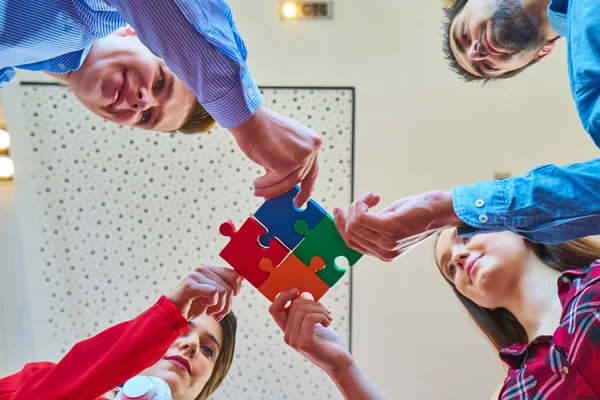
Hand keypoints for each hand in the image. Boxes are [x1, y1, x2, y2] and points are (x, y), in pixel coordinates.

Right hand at [167, 265, 241, 321]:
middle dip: (227, 304)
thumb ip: (225, 286)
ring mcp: (196, 275)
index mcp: (210, 269)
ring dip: (219, 307)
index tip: (230, 300)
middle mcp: (203, 269)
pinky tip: (204, 307)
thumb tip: (242, 278)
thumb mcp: (213, 296)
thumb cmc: (193, 306)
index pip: (234, 274)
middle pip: (230, 285)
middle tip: (218, 313)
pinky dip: (212, 304)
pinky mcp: (191, 285)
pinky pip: (213, 293)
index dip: (237, 289)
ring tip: (210, 312)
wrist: (173, 314)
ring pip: (223, 291)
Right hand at [229, 105, 321, 206]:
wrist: (249, 119)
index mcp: (313, 142)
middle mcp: (311, 148)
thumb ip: (290, 161)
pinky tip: (256, 184)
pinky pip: (275, 181)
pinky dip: (264, 185)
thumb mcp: (285, 145)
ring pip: (287, 183)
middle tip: (271, 198)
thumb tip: (286, 185)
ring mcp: (300, 156)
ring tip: (258, 190)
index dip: (306, 188)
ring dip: (270, 189)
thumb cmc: (262, 129)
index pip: (313, 170)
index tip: (301, 201)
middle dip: (283, 191)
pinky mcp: (286, 164)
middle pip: (299, 178)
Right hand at [269, 289, 353, 376]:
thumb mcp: (316, 321)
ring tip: (329, 318)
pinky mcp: (304, 343)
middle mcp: (287, 336)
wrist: (339, 361)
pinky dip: (321, 316)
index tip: (297, 290)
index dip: (283, 296)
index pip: (274, 309)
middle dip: (313, 302)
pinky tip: (328, 322)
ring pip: (302, 310)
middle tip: (326, 311)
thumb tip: (302, 293)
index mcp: (288, 330)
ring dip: (320, 309)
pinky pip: (310, 318)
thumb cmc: (328, 341)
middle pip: (294, 305)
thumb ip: (307, 309)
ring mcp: (294, 341)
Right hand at [334, 191, 462, 260]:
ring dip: (357, 206)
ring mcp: (387, 241)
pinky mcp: (390, 228)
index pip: (351, 243)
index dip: (341, 226)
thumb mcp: (393, 223)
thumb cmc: (419, 213)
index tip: (338, 210)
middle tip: (359, 201)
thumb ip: (375, 227)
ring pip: (354, 224)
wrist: (441, 210)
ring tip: (370, 198)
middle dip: (348, 214)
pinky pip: (362, 216)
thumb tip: (353, 219)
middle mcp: (385, 251)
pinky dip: (362, 203)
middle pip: (350, 234)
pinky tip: (372, 197)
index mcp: (385, 254)